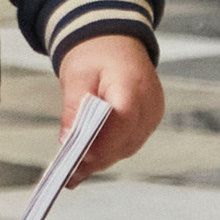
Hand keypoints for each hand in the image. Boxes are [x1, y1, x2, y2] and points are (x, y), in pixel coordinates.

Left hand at [56, 33, 164, 184]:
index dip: (98, 146)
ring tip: (74, 175)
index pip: (120, 125)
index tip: (74, 162)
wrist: (115, 41)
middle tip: (68, 178)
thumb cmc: (95, 54)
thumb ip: (74, 107)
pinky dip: (109, 152)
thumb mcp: (77, 75)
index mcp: (132, 87)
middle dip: (95, 160)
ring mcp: (152, 114)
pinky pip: (129, 142)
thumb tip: (67, 139)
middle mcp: (149, 104)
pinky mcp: (148, 120)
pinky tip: (89, 162)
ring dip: (102, 160)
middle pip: (123, 142)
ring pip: (126, 147)